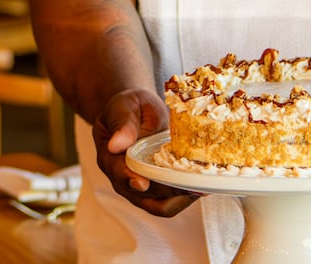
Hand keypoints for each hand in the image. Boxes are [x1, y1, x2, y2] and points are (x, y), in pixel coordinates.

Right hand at [92, 88, 200, 217]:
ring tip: (200, 188)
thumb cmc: (129, 107)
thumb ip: (122, 123)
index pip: (118, 173)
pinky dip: (185, 196)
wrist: (137, 112)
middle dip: (165, 193)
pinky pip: (170, 199)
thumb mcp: (124, 106)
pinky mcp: (157, 186)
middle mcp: (122, 177)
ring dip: (179, 200)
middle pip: (141, 196)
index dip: (129, 179)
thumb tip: (116, 144)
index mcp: (110, 157)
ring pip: (158, 205)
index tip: (142, 183)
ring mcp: (139, 185)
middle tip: (188, 187)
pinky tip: (201, 185)